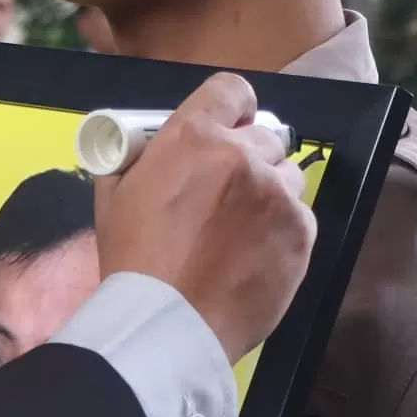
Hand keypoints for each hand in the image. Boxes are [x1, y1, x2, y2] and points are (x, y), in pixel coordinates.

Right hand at [92, 73, 313, 360]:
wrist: (168, 326)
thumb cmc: (134, 264)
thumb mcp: (114, 197)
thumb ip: (138, 160)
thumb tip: (147, 148)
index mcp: (193, 137)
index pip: (231, 90)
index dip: (231, 108)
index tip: (228, 127)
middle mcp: (242, 156)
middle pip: (263, 136)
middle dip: (248, 158)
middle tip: (228, 193)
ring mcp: (277, 194)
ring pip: (287, 175)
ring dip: (270, 192)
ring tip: (243, 229)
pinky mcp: (301, 232)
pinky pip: (300, 216)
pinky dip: (282, 231)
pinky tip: (255, 255)